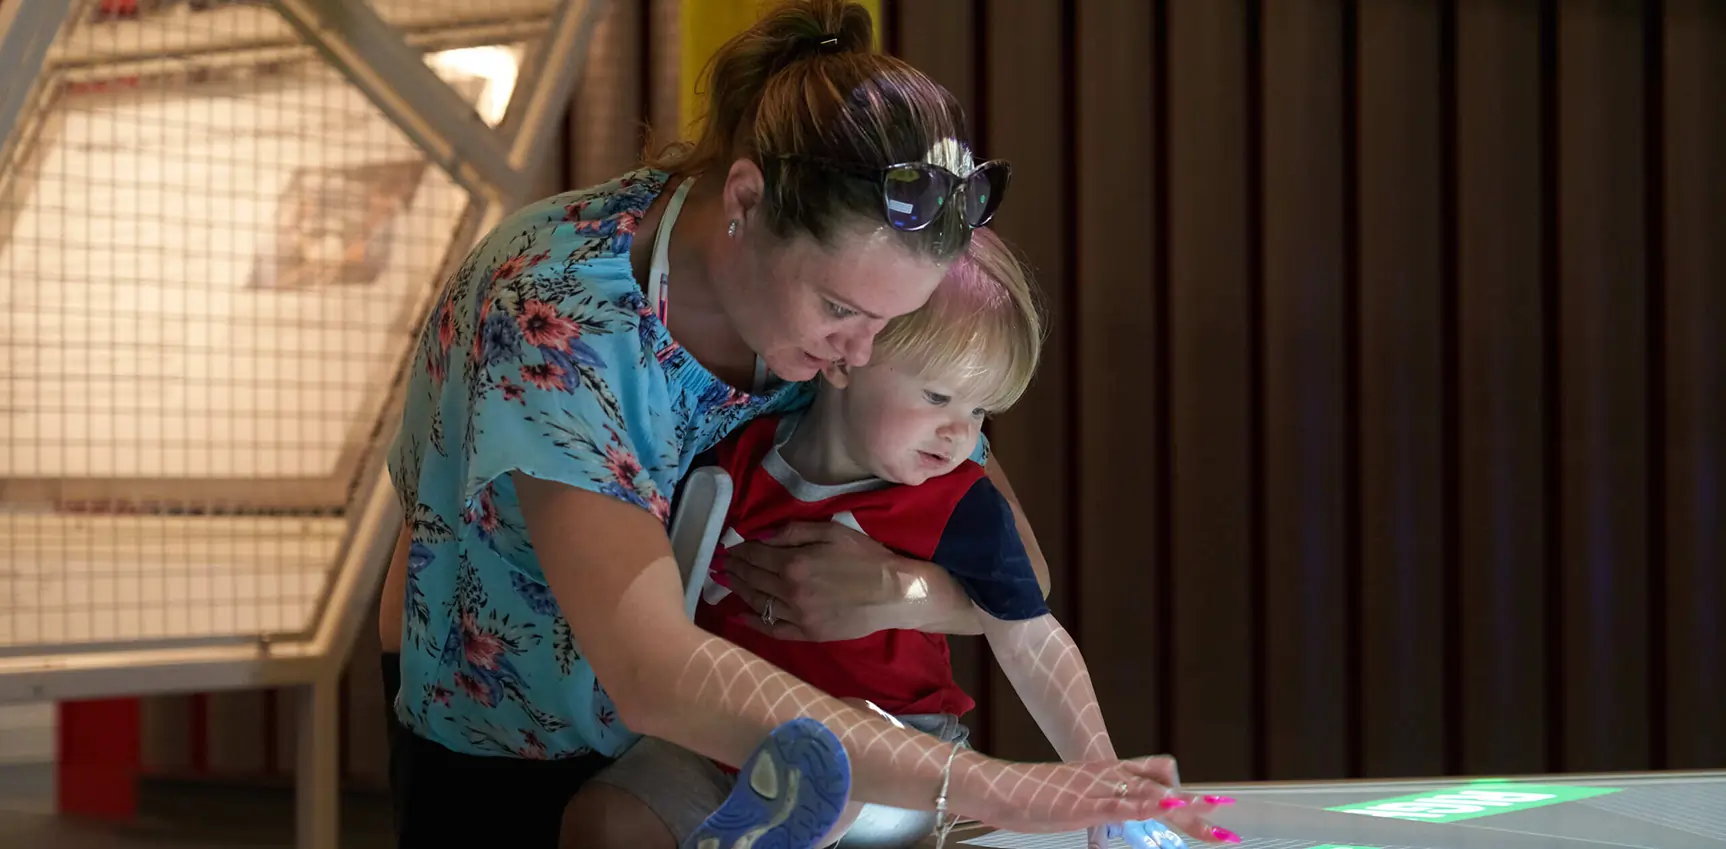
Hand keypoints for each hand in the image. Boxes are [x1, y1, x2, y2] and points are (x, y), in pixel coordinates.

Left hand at [723, 521, 904, 641]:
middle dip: (733, 569)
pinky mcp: (807, 634)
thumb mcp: (831, 531)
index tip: (727, 549)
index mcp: (793, 562)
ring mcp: (797, 616)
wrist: (894, 592)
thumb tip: (761, 537)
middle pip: (752, 578)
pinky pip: (772, 629)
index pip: (754, 556)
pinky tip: (740, 615)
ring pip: (757, 602)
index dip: (738, 551)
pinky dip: (753, 622)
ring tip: (726, 582)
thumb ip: (793, 532)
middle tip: (720, 564)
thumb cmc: (866, 557)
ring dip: (738, 590)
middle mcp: (789, 591)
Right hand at [956, 755, 1238, 842]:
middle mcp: (1110, 776)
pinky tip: (1167, 807)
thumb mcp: (1074, 798)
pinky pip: (1123, 804)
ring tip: (1214, 811)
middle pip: (1163, 788)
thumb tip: (1118, 819)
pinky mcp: (1086, 804)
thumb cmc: (1032, 795)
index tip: (1215, 805)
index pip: (1156, 775)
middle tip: (1228, 818)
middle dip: (1196, 806)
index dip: (1185, 790)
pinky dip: (1149, 805)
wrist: (1000, 787)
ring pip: (1150, 793)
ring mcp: (1100, 788)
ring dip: (1185, 805)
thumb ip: (1100, 805)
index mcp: (1107, 773)